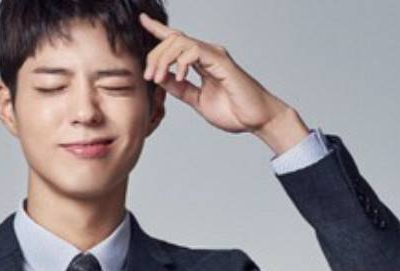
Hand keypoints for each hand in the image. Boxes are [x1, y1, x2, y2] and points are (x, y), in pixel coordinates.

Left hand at [139, 12, 308, 153]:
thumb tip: (161, 78)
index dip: (158, 29)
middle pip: (173, 40)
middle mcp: (207, 54)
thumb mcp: (197, 99)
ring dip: (163, 59)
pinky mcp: (221, 61)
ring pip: (180, 42)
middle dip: (155, 56)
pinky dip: (181, 62)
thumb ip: (180, 88)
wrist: (256, 120)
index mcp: (201, 61)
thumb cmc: (233, 111)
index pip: (177, 41)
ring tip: (158, 78)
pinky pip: (194, 51)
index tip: (142, 20)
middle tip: (149, 77)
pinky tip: (179, 76)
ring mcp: (215, 55)